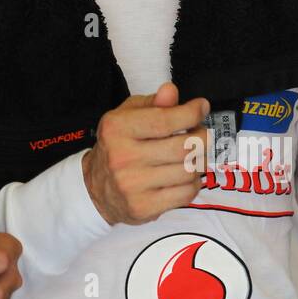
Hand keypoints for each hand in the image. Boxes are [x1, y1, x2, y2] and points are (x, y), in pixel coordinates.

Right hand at [81, 82, 210, 225]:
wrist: (95, 188)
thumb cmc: (118, 145)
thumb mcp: (127, 116)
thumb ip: (152, 103)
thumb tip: (171, 91)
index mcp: (117, 128)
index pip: (165, 120)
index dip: (191, 113)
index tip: (201, 107)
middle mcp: (123, 157)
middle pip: (182, 147)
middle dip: (201, 138)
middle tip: (201, 134)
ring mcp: (132, 185)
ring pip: (188, 171)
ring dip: (198, 161)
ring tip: (192, 156)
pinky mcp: (143, 207)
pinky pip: (185, 194)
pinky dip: (194, 183)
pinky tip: (185, 177)